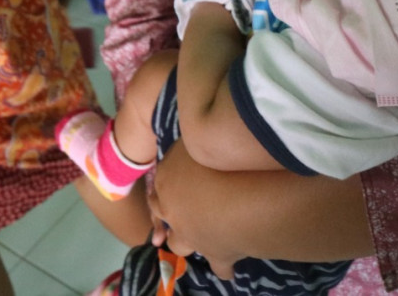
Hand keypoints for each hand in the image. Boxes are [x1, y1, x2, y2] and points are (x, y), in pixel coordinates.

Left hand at [147, 149, 239, 279]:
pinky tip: (231, 259)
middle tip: (180, 213)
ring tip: (200, 236)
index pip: (159, 186)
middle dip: (168, 218)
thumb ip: (189, 144)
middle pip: (163, 218)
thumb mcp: (195, 139)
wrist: (238, 192)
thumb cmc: (215, 157)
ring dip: (189, 242)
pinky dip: (225, 262)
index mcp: (166, 183)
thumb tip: (189, 131)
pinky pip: (221, 265)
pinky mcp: (218, 255)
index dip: (165, 187)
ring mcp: (193, 237)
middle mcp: (173, 213)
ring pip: (181, 245)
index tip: (173, 185)